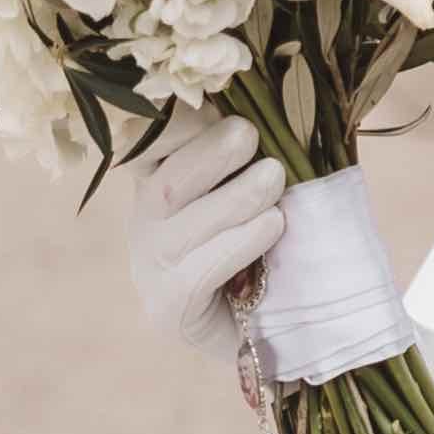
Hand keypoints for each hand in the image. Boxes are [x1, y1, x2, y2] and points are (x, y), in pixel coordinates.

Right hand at [130, 117, 288, 360]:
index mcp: (161, 179)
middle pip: (166, 180)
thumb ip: (255, 153)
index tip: (213, 101)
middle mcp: (148, 219)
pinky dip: (237, 244)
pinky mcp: (168, 308)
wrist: (275, 332)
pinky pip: (198, 272)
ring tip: (274, 177)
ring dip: (234, 195)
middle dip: (209, 152)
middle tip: (249, 134)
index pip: (149, 143)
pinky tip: (272, 225)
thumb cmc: (271, 247)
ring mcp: (152, 265)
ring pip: (183, 224)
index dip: (174, 123)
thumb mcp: (262, 190)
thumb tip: (285, 104)